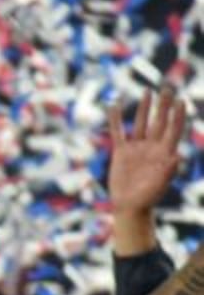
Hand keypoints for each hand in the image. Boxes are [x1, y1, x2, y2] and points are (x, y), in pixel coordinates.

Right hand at [107, 89, 188, 214]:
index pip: (173, 129)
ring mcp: (137, 148)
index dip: (177, 115)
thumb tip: (177, 157)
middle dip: (163, 105)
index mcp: (164, 153)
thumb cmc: (147, 199)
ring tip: (147, 91)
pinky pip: (118, 132)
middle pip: (159, 121)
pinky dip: (116, 119)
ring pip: (141, 123)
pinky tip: (114, 106)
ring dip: (145, 107)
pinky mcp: (121, 152)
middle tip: (167, 88)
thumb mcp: (159, 186)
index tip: (180, 100)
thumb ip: (168, 172)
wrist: (129, 206)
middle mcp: (152, 147)